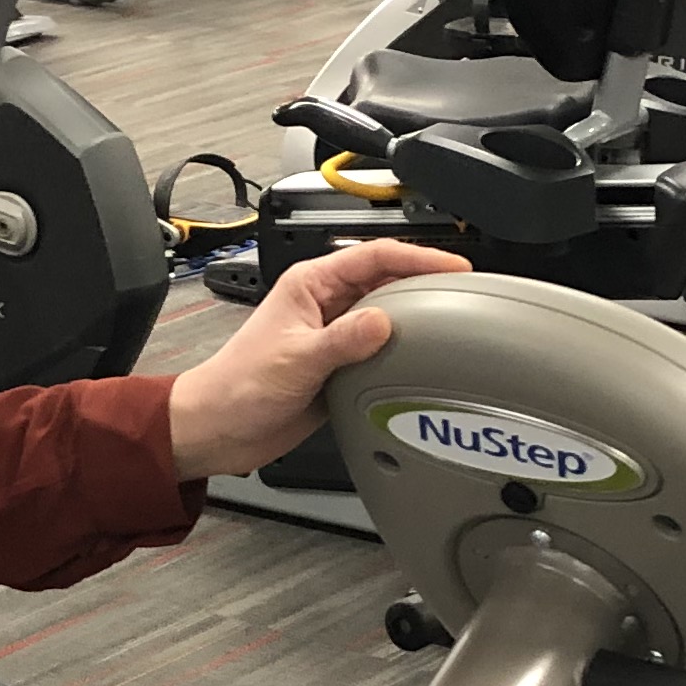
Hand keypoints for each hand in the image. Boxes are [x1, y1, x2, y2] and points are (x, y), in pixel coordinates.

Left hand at [166, 242, 468, 477]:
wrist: (219, 428)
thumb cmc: (238, 385)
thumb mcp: (295, 360)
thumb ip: (342, 341)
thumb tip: (383, 322)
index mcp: (311, 285)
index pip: (374, 256)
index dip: (418, 257)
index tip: (454, 265)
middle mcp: (326, 305)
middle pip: (388, 283)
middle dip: (425, 285)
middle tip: (465, 296)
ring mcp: (335, 336)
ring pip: (388, 318)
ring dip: (416, 321)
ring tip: (455, 325)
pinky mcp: (340, 367)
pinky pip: (381, 353)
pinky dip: (403, 355)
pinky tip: (424, 363)